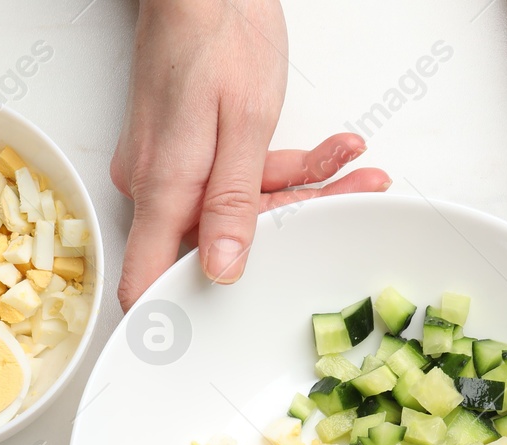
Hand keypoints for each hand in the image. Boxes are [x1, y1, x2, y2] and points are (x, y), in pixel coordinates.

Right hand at [111, 0, 388, 310]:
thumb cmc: (217, 33)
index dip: (173, 322)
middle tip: (356, 199)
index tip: (210, 348)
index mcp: (164, 188)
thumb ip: (234, 202)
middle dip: (293, 223)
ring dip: (301, 187)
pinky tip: (330, 149)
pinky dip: (281, 166)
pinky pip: (232, 176)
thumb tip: (223, 271)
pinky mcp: (183, 148)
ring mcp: (167, 166)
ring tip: (357, 166)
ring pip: (237, 204)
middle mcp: (156, 185)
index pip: (149, 281)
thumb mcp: (243, 123)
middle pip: (219, 239)